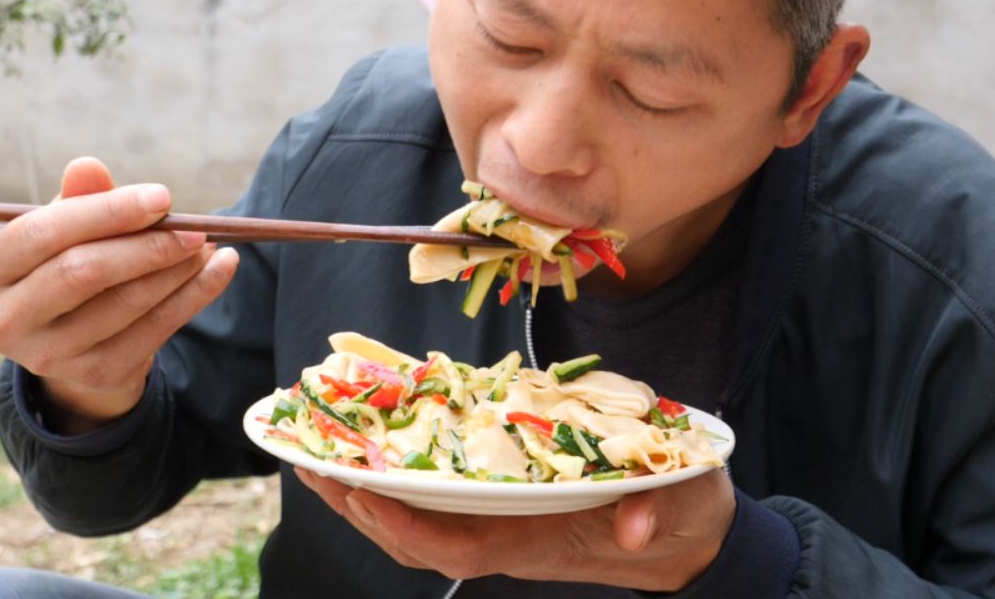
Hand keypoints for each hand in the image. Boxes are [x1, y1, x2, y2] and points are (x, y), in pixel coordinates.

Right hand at [0, 156, 238, 432]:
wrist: (74, 338)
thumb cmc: (66, 261)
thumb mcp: (64, 229)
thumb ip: (77, 198)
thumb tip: (88, 166)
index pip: (43, 233)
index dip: (106, 212)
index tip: (162, 196)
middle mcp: (5, 320)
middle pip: (82, 273)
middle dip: (146, 245)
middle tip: (194, 226)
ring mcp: (49, 355)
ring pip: (125, 304)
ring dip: (176, 269)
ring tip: (207, 242)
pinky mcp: (96, 374)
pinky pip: (156, 330)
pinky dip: (195, 294)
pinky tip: (221, 267)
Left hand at [294, 464, 734, 590]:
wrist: (689, 536)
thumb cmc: (683, 516)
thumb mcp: (681, 510)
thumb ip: (656, 514)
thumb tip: (631, 524)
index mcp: (542, 542)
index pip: (460, 547)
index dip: (408, 527)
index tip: (363, 495)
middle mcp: (510, 537)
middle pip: (418, 536)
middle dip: (359, 507)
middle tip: (306, 460)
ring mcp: (503, 521)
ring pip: (418, 520)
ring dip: (365, 492)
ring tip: (316, 453)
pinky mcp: (505, 501)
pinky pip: (439, 498)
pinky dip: (399, 477)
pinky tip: (371, 446)